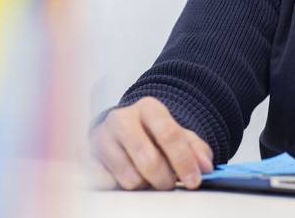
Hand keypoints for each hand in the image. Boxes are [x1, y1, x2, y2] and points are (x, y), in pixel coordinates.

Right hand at [90, 96, 214, 189]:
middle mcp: (121, 119)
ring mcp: (102, 138)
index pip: (169, 135)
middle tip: (169, 183)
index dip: (184, 161)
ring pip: (130, 178)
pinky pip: (109, 184)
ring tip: (147, 177)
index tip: (194, 180)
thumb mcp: (179, 135)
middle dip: (165, 179)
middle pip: (149, 160)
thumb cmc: (153, 134)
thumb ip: (196, 149)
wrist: (122, 130)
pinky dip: (122, 186)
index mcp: (148, 108)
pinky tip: (127, 176)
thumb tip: (205, 166)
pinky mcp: (89, 158)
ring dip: (144, 185)